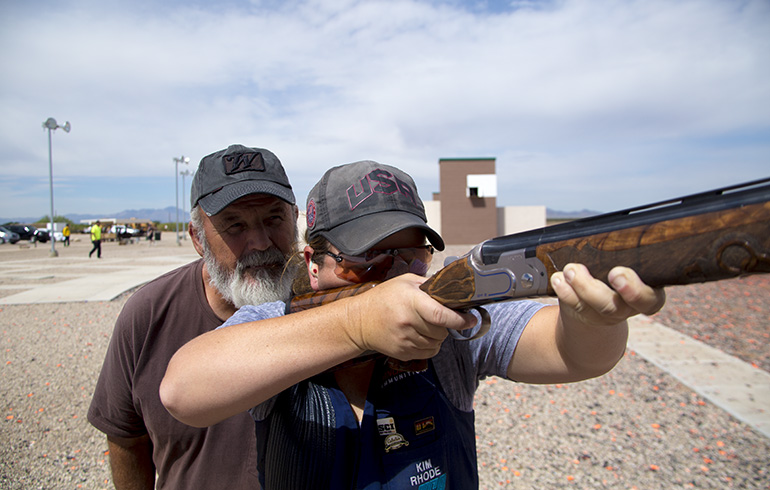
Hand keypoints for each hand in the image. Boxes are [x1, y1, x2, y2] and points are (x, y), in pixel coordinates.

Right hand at [344, 274, 476, 360]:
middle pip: (442, 331)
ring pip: (437, 343)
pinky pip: (428, 353)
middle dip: (447, 325)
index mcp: (411, 302)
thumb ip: (428, 285)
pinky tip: (421, 335)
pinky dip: (431, 345)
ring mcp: (405, 340)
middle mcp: (408, 323)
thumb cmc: (384, 298)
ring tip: (426, 325)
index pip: (441, 315)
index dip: (460, 320)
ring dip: (438, 336)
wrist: (359, 320)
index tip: (471, 319)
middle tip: (440, 317)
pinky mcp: (403, 352)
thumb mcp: (405, 282)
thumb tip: (452, 288)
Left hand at [550, 263, 665, 327]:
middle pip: (615, 306)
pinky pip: (575, 306)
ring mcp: (606, 315)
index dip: (634, 290)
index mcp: (647, 293)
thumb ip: (625, 252)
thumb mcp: (629, 261)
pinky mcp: (587, 316)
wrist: (602, 299)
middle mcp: (628, 308)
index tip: (616, 273)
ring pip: (591, 307)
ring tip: (569, 269)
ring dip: (579, 286)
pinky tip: (558, 279)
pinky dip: (564, 292)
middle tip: (584, 272)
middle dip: (596, 289)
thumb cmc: (617, 270)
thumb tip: (611, 230)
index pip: (649, 298)